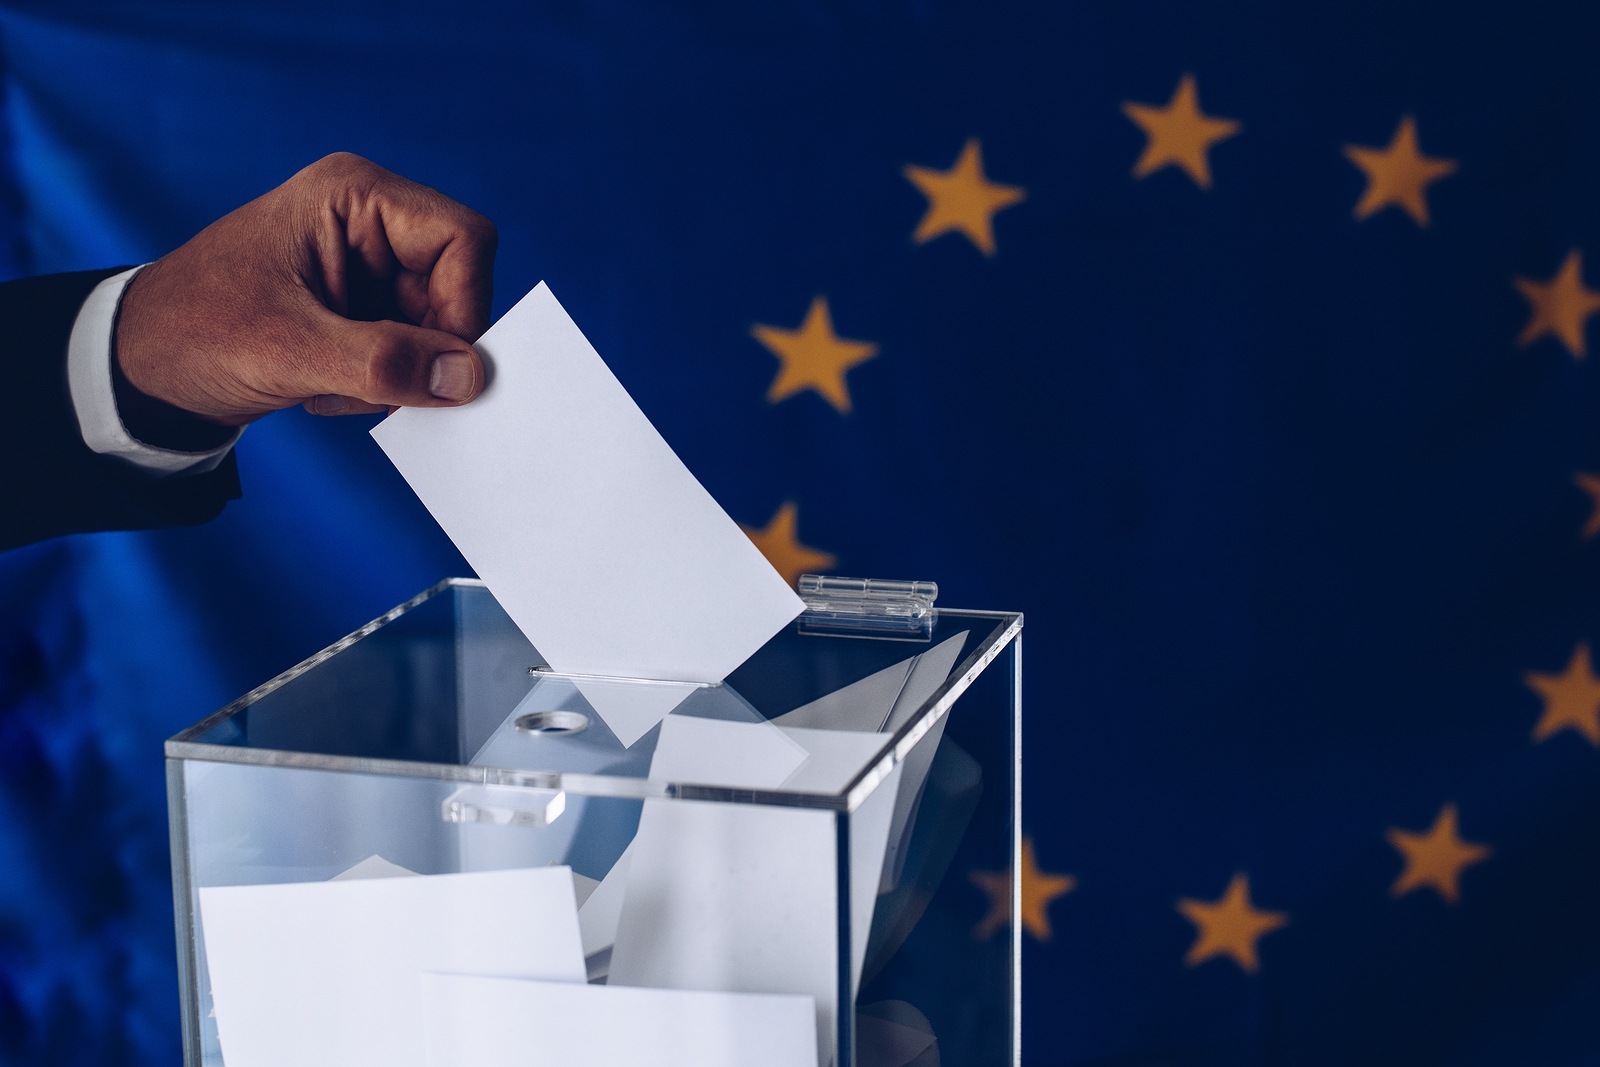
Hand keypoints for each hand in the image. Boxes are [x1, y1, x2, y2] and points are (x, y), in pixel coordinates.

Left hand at [114, 152, 495, 434]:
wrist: (143, 367)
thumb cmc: (195, 332)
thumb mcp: (290, 350)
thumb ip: (384, 363)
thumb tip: (466, 376)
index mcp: (354, 196)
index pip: (463, 240)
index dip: (464, 305)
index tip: (434, 364)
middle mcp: (370, 220)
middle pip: (457, 286)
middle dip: (421, 349)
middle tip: (365, 382)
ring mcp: (369, 264)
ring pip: (439, 326)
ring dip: (397, 373)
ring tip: (330, 383)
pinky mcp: (365, 305)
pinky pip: (414, 349)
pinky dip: (384, 382)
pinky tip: (328, 385)